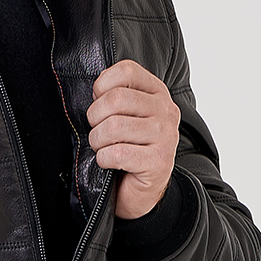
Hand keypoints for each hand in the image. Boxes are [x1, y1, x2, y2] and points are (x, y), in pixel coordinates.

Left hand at [87, 59, 180, 220]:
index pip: (126, 70)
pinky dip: (104, 159)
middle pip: (116, 98)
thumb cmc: (128, 148)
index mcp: (157, 93)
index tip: (100, 103)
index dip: (102, 86)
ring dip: (98, 141)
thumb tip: (94, 91)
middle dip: (95, 117)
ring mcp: (166, 136)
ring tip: (104, 147)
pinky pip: (117, 153)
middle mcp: (166, 111)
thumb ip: (114, 96)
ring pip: (114, 127)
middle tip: (98, 130)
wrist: (142, 189)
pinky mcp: (159, 161)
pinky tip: (110, 162)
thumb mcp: (124, 115)